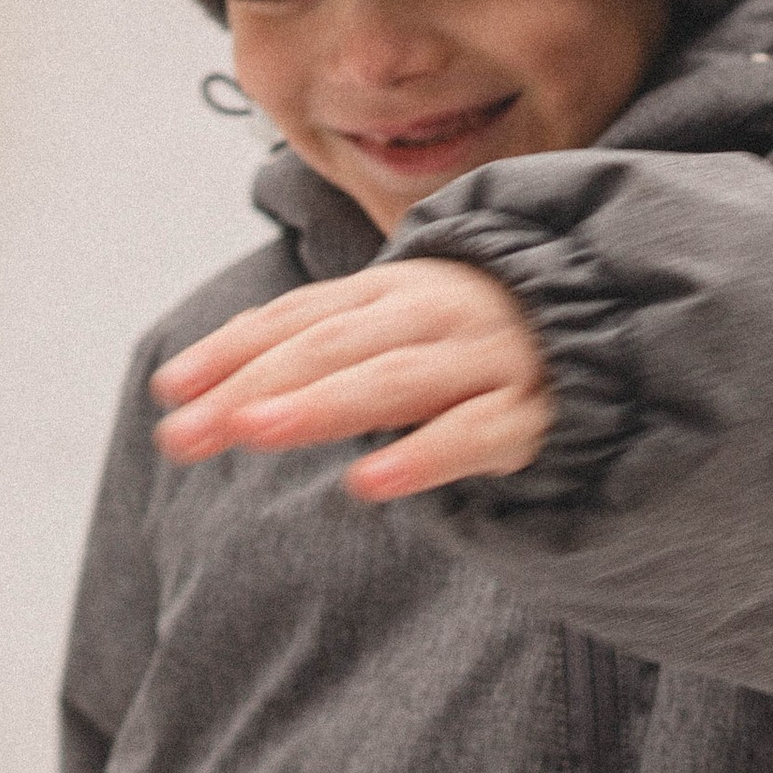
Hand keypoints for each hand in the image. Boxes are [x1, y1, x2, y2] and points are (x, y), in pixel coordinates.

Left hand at [151, 261, 551, 501]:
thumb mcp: (387, 324)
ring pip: (395, 381)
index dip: (232, 350)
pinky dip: (422, 457)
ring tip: (254, 431)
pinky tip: (368, 483)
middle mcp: (433, 314)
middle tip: (190, 428)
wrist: (602, 325)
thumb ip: (304, 344)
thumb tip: (195, 385)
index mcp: (390, 290)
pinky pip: (472, 435)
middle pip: (333, 347)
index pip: (299, 318)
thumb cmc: (463, 337)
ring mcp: (484, 361)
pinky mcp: (529, 415)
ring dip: (321, 405)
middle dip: (256, 384)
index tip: (171, 390)